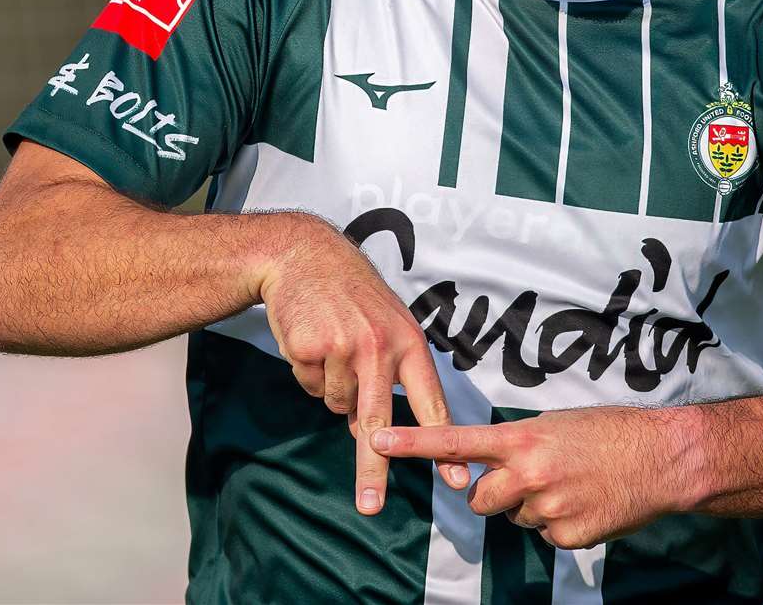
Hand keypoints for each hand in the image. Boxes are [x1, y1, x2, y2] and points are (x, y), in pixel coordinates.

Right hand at [253, 215, 469, 514]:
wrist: (306, 256)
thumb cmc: (351, 295)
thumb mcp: (384, 326)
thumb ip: (387, 375)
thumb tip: (366, 432)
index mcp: (409, 342)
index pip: (431, 401)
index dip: (443, 444)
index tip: (455, 480)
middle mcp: (381, 346)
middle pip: (378, 420)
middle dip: (375, 466)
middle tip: (371, 506)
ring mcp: (345, 347)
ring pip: (336, 403)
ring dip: (332, 387)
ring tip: (332, 346)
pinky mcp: (311, 348)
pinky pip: (309, 386)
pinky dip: (308, 372)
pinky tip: (311, 340)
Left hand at [371, 406, 692, 548]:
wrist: (660, 458)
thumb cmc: (608, 431)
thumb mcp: (556, 424)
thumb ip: (519, 444)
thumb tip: (497, 467)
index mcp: (523, 437)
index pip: (455, 440)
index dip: (413, 443)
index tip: (377, 440)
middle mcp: (528, 472)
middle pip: (479, 498)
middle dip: (493, 494)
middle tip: (528, 478)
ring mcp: (547, 507)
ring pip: (514, 518)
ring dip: (531, 507)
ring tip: (568, 484)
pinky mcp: (568, 536)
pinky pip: (546, 536)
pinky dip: (560, 523)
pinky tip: (586, 503)